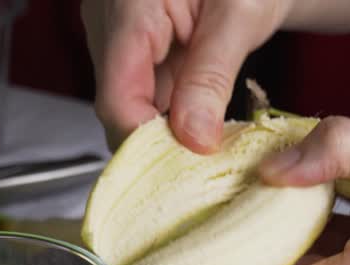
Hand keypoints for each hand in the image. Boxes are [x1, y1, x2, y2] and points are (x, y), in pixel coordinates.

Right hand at [80, 0, 291, 152]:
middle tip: (206, 157)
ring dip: (166, 124)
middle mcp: (108, 18)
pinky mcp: (129, 39)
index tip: (190, 164)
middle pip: (118, 104)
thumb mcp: (241, 14)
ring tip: (209, 134)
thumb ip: (212, 78)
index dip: (149, 142)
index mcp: (128, 5)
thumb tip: (194, 139)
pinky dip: (169, 107)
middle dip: (159, 138)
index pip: (117, 100)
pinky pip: (140, 87)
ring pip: (128, 100)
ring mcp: (115, 29)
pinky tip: (199, 113)